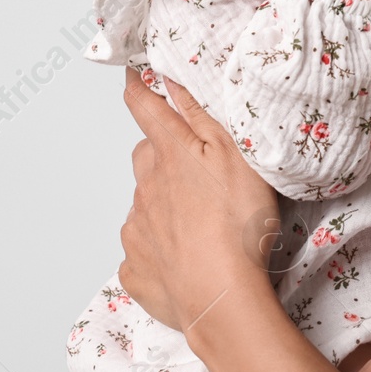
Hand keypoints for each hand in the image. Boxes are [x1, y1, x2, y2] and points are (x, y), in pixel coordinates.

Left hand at [117, 69, 277, 330]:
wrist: (221, 297)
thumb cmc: (238, 223)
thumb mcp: (235, 155)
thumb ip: (200, 116)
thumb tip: (170, 81)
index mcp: (169, 155)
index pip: (143, 108)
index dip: (136, 87)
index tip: (132, 74)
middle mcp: (145, 188)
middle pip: (144, 160)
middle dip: (160, 157)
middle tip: (195, 171)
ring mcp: (137, 231)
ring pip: (144, 206)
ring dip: (163, 207)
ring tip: (200, 225)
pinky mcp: (135, 270)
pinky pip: (142, 254)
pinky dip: (158, 252)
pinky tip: (184, 261)